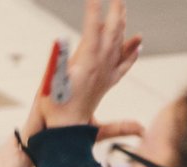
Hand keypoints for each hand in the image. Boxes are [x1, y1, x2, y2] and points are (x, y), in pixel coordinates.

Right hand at [35, 0, 141, 129]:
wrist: (64, 133)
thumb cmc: (54, 112)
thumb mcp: (51, 86)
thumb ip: (57, 62)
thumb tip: (63, 43)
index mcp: (88, 65)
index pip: (94, 31)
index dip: (94, 12)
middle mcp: (101, 68)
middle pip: (112, 34)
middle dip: (115, 13)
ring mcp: (106, 77)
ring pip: (119, 46)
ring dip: (122, 26)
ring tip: (124, 11)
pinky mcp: (106, 86)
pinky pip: (123, 65)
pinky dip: (131, 52)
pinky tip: (136, 45)